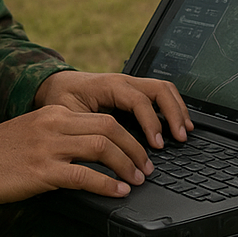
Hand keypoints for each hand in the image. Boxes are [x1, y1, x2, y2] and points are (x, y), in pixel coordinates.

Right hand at [0, 71, 192, 204]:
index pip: (103, 116)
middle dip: (135, 148)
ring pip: (102, 147)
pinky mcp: (41, 171)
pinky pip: (83, 175)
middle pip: (109, 127)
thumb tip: (92, 154)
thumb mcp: (33, 132)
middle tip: (147, 167)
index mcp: (54, 112)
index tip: (140, 152)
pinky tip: (117, 193)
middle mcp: (54, 123)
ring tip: (138, 180)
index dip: (128, 135)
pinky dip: (106, 184)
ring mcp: (48, 146)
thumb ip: (60, 135)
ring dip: (127, 165)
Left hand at [34, 70, 192, 148]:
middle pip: (159, 88)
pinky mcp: (132, 91)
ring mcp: (130, 84)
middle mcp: (123, 81)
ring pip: (163, 88)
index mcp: (108, 85)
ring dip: (177, 108)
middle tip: (180, 137)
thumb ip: (83, 131)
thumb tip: (101, 155)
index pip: (139, 100)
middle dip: (174, 112)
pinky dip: (171, 107)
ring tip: (184, 131)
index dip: (151, 123)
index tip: (157, 145)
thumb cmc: (58, 100)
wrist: (53, 85)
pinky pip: (158, 93)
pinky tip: (176, 124)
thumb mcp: (66, 116)